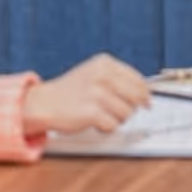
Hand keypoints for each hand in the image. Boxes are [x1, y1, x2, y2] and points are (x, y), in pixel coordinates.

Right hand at [21, 54, 150, 135]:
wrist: (44, 102)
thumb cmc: (70, 91)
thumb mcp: (94, 73)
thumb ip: (117, 79)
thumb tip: (145, 93)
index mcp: (104, 63)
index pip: (138, 79)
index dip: (144, 93)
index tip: (146, 101)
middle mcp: (102, 76)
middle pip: (136, 97)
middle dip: (131, 108)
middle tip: (120, 112)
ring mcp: (97, 93)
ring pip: (127, 113)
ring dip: (117, 119)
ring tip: (102, 115)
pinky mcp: (92, 112)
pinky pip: (113, 125)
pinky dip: (107, 128)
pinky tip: (96, 123)